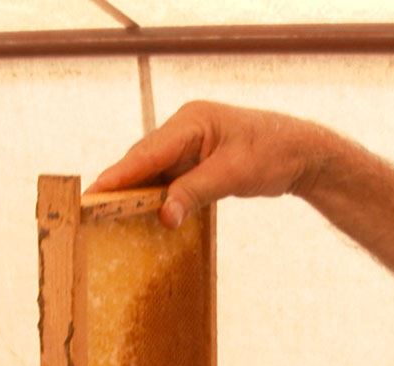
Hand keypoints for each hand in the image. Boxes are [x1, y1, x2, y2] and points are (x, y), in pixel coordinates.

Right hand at [89, 101, 334, 227]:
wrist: (303, 153)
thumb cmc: (273, 154)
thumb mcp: (233, 175)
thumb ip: (195, 192)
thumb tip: (163, 216)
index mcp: (192, 121)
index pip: (147, 151)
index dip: (119, 174)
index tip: (94, 193)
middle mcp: (186, 128)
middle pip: (145, 160)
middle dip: (120, 185)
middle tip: (91, 209)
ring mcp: (191, 143)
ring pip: (154, 171)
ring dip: (136, 192)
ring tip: (107, 214)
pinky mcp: (197, 160)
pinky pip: (170, 179)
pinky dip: (157, 195)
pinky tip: (142, 213)